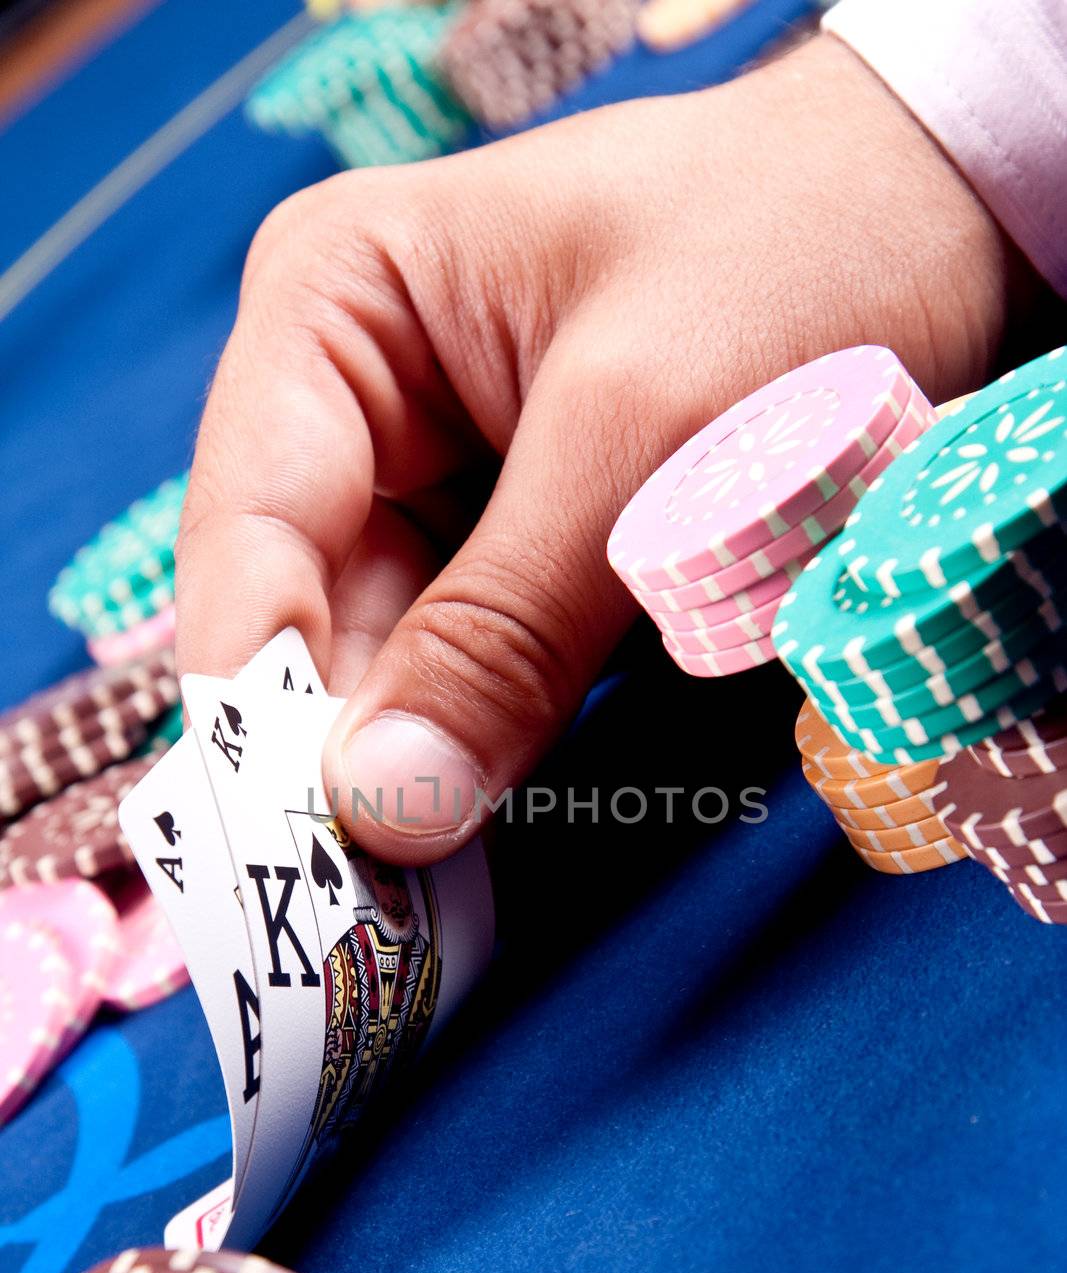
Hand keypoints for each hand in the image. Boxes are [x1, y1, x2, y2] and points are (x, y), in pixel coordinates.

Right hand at [177, 34, 1033, 864]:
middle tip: (379, 899)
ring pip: (383, 655)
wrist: (929, 214)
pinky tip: (484, 820)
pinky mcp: (507, 545)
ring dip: (414, 761)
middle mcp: (355, 400)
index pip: (250, 531)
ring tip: (429, 884)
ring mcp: (431, 479)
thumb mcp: (646, 437)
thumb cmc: (791, 249)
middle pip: (306, 608)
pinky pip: (467, 662)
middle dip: (342, 751)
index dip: (261, 697)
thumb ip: (507, 627)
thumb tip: (383, 805)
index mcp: (335, 306)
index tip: (301, 844)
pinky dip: (481, 741)